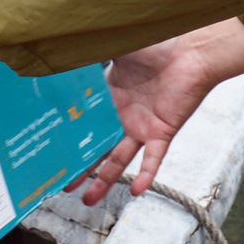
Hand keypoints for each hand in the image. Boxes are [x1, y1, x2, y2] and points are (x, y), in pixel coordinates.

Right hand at [77, 19, 243, 204]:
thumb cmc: (157, 44)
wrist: (192, 52)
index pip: (85, 123)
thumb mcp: (116, 47)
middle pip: (98, 148)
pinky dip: (146, 175)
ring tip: (88, 200)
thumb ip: (90, 51)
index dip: (70, 138)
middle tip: (63, 185)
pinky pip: (153, 158)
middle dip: (81, 168)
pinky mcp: (162, 132)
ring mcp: (142, 127)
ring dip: (105, 180)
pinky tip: (135, 191)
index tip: (52, 152)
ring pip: (119, 160)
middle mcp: (123, 116)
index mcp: (110, 96)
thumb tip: (60, 46)